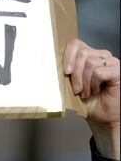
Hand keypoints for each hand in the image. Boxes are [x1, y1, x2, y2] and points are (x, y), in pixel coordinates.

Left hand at [64, 39, 119, 159]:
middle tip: (76, 89)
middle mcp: (100, 55)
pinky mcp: (118, 70)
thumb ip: (63, 72)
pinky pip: (99, 72)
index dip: (68, 56)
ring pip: (90, 63)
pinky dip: (94, 85)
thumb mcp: (70, 84)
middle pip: (82, 53)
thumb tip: (46, 65)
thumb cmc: (86, 101)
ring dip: (84, 82)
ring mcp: (111, 62)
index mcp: (87, 55)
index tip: (65, 72)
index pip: (75, 44)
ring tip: (85, 93)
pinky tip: (95, 91)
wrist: (102, 116)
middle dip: (75, 74)